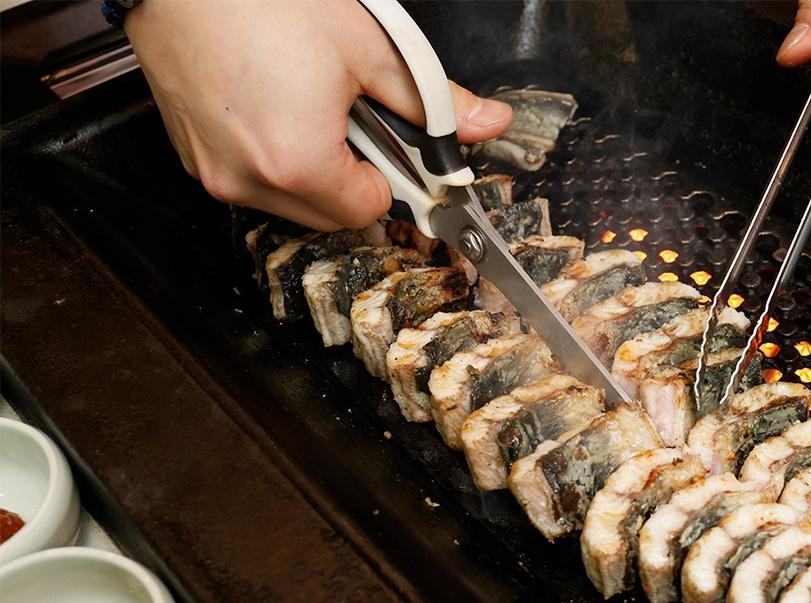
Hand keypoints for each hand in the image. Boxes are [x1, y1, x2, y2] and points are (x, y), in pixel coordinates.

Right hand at [125, 0, 511, 230]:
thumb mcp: (368, 45)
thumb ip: (431, 100)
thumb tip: (485, 123)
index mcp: (299, 163)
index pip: (369, 211)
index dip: (388, 175)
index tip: (389, 141)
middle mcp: (249, 180)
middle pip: (329, 214)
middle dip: (350, 174)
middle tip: (349, 113)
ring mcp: (213, 171)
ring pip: (288, 200)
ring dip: (309, 165)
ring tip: (304, 98)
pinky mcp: (189, 154)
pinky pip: (247, 175)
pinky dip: (268, 152)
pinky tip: (269, 100)